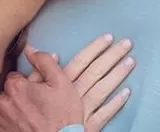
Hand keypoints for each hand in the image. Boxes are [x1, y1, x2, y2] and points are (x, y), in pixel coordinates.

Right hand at [0, 34, 133, 131]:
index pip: (81, 60)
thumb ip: (36, 71)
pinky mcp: (89, 126)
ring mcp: (84, 110)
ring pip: (103, 88)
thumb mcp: (27, 90)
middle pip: (96, 70)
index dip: (95, 48)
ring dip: (118, 74)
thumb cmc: (31, 116)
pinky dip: (116, 104)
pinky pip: (104, 114)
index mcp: (62, 82)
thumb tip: (45, 52)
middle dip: (112, 55)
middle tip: (128, 43)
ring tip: (131, 61)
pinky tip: (127, 93)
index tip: (109, 37)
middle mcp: (76, 93)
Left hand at [0, 48, 83, 131]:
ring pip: (1, 110)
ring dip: (10, 112)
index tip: (37, 94)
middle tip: (34, 108)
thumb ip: (44, 61)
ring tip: (28, 120)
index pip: (14, 77)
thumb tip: (30, 49)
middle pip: (6, 93)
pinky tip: (20, 128)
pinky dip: (5, 126)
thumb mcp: (61, 83)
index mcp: (15, 86)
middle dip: (17, 98)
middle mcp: (2, 102)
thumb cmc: (63, 117)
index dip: (27, 85)